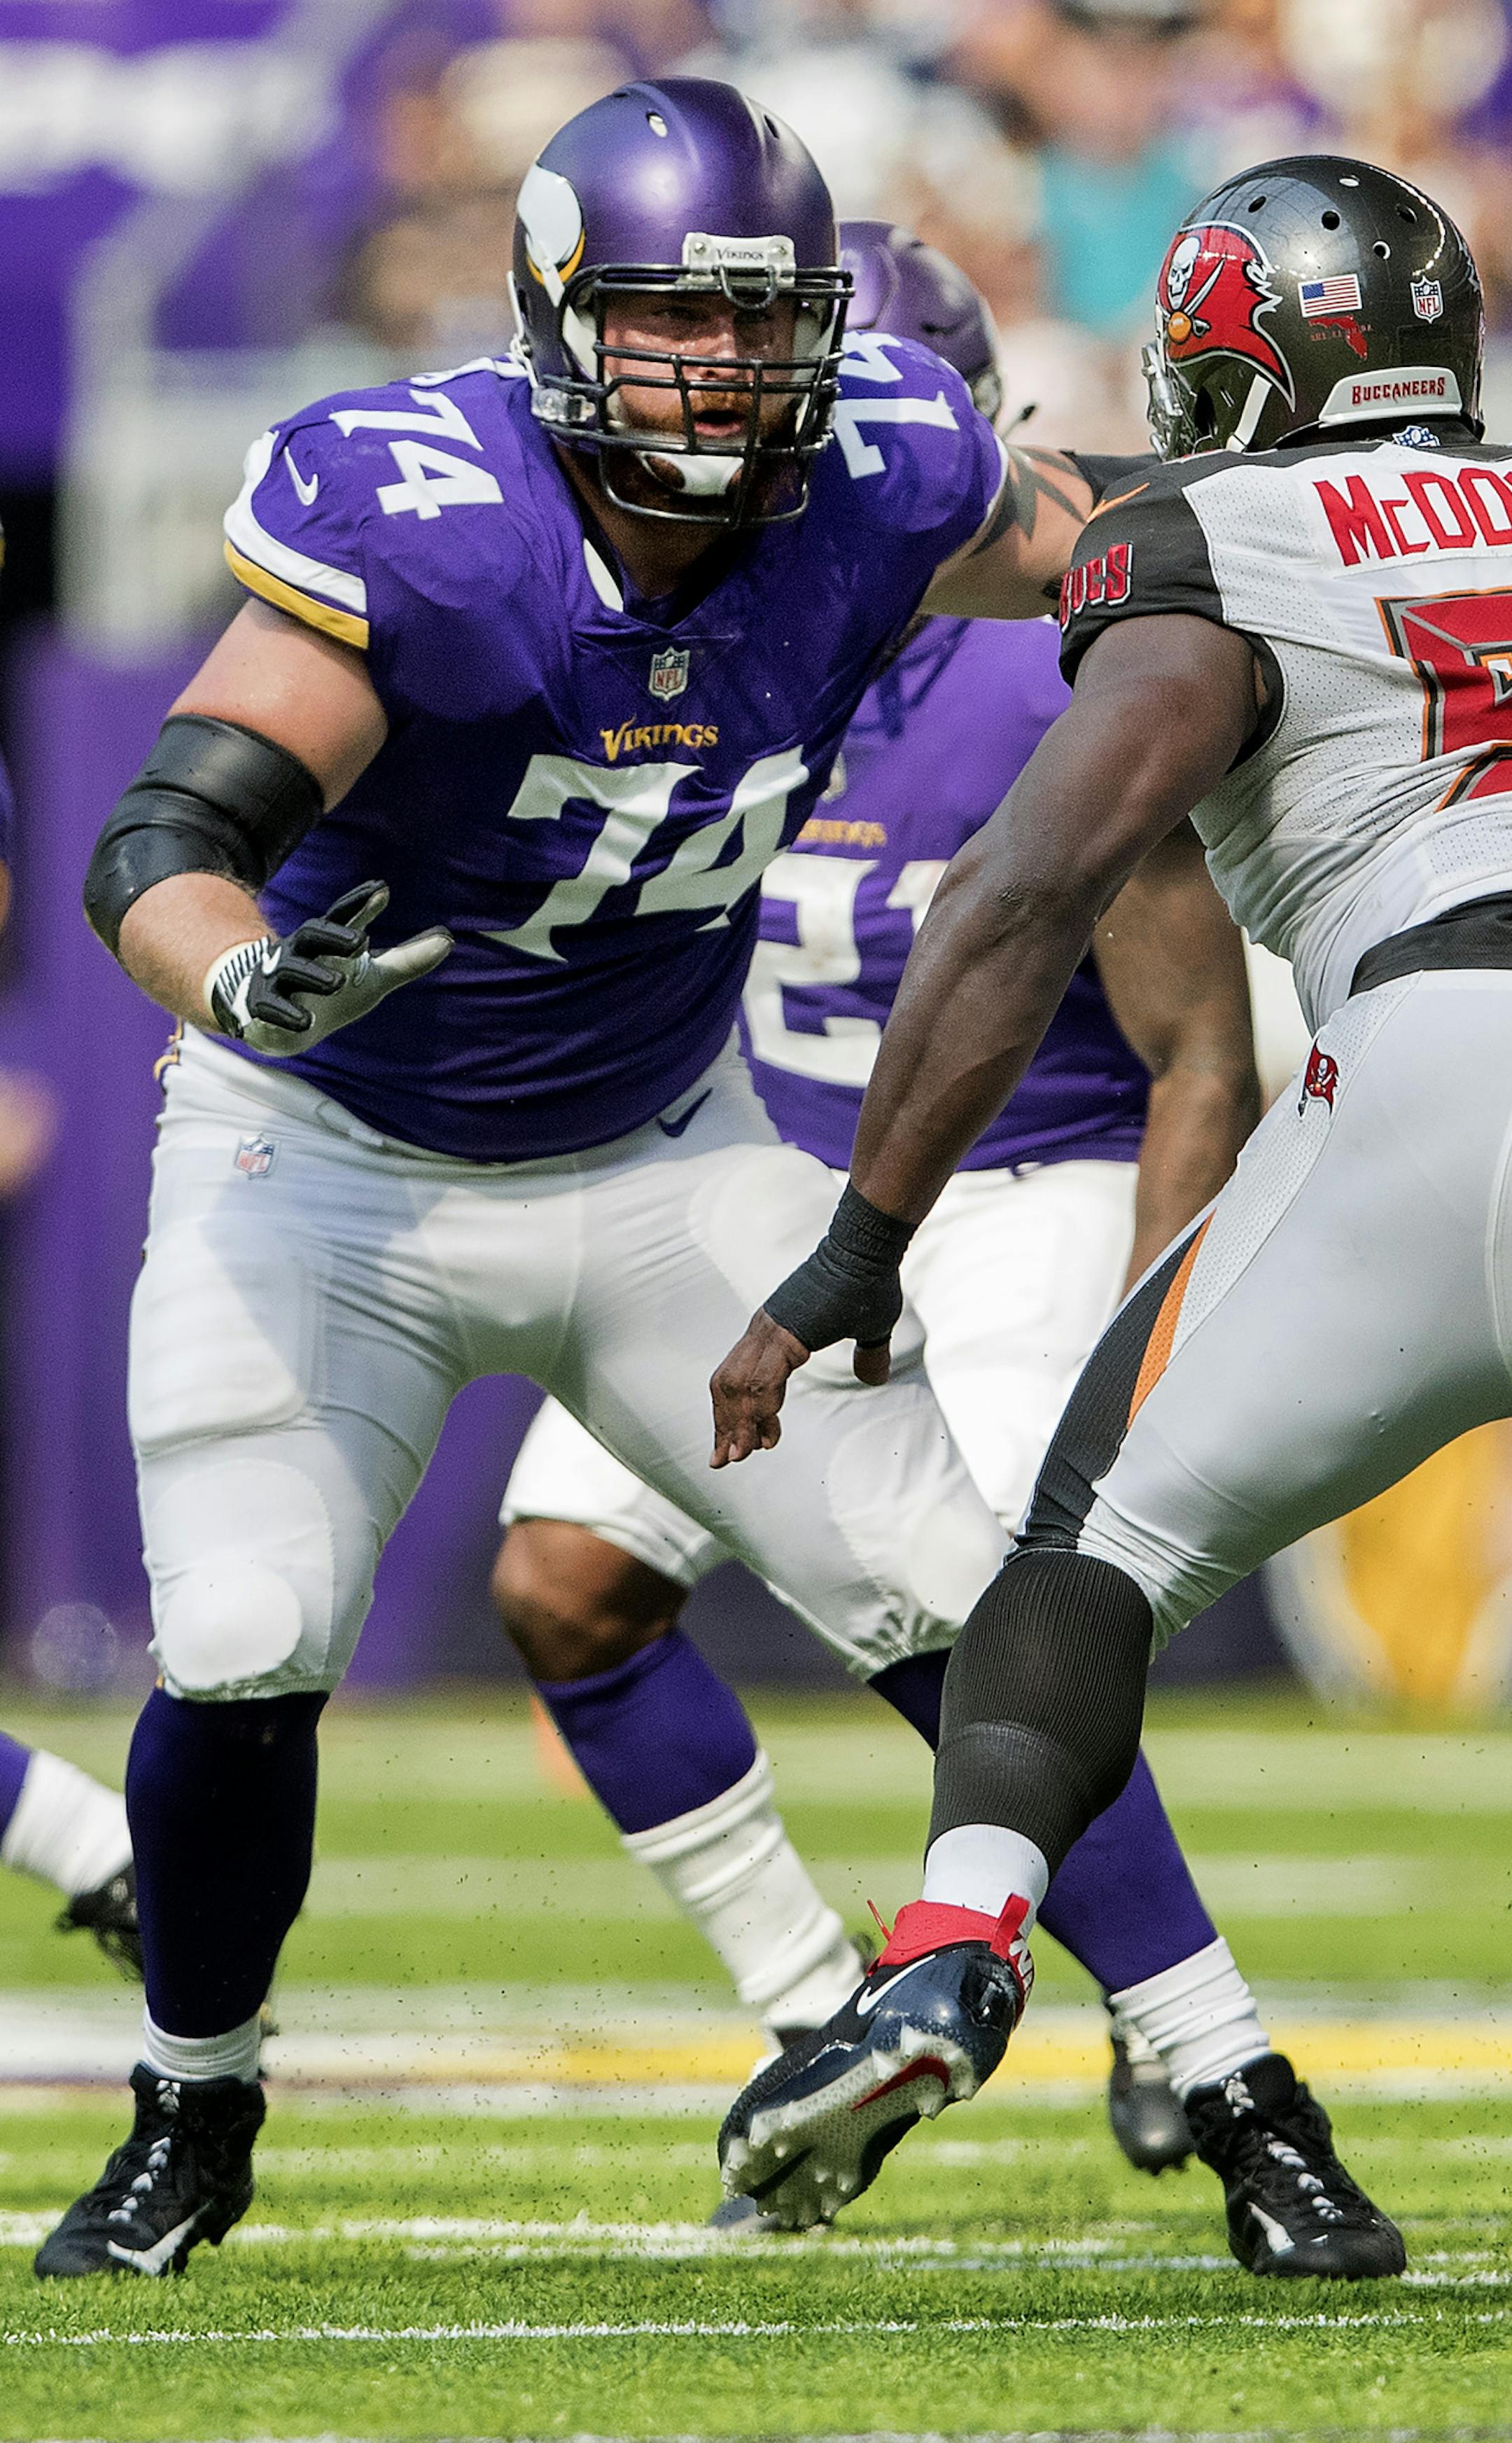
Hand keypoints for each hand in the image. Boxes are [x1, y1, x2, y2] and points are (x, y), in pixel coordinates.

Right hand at [205, 882, 450, 1055]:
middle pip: (313, 935)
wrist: (281, 1023)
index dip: (361, 903)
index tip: (382, 889)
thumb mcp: (373, 976)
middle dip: (334, 935)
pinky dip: (287, 1014)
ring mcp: (278, 978)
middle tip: (360, 940)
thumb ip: (406, 959)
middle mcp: (299, 952)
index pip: (344, 917)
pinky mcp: (263, 1006)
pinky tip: (306, 1023)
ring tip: (338, 982)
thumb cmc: (330, 988)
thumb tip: (449, 939)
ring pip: (292, 970)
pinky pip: (271, 1007)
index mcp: (327, 941)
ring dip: (314, 975)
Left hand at [709, 1288, 896, 1468]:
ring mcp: (770, 1330)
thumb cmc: (870, 1279)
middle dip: (724, 1425)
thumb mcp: (870, 1327)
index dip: (738, 1413)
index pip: (740, 1378)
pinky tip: (763, 1436)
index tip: (745, 1446)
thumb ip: (867, 1354)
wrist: (869, 1247)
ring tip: (739, 1457)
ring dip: (735, 1424)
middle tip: (724, 1461)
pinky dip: (759, 1410)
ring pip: (736, 1386)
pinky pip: (763, 1380)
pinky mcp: (785, 1333)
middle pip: (726, 1385)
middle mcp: (763, 1331)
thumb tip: (874, 1379)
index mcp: (775, 1331)